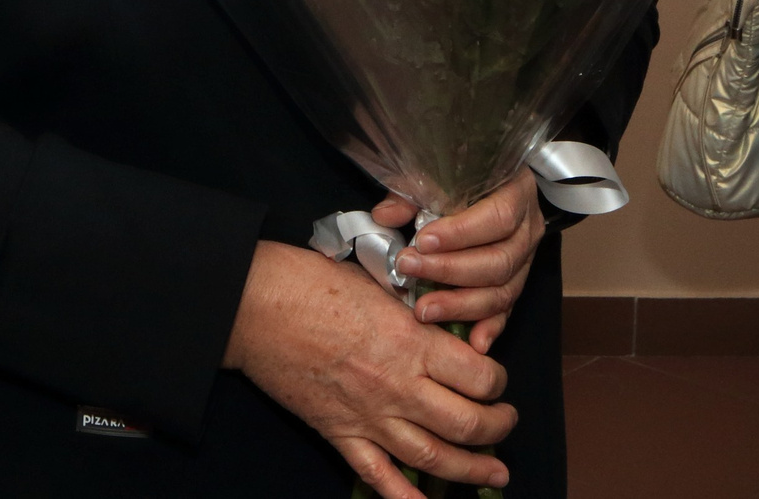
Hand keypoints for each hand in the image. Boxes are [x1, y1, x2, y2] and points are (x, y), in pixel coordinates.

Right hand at [223, 240, 514, 497]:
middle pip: (469, 424)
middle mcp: (398, 386)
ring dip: (472, 469)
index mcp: (411, 342)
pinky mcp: (340, 433)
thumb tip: (437, 322)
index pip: (481, 377)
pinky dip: (407, 498)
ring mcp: (369, 416)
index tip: (496, 379)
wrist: (254, 305)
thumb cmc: (309, 282)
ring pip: (435, 458)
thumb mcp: (376, 284)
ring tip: (494, 471)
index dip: (498, 382)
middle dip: (497, 428)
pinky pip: (380, 476)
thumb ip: (411, 312)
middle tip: (504, 422)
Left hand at [373, 172, 545, 352]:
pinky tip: (472, 342)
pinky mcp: (516, 285)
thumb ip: (413, 191)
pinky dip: (490, 328)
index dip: (461, 233)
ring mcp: (525, 262)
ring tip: (424, 310)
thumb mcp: (439, 171)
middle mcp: (527, 231)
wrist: (499, 183)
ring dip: (461, 305)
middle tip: (409, 270)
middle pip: (498, 261)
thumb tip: (385, 215)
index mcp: (516, 194)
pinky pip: (507, 311)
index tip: (422, 241)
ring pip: (503, 292)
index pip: (497, 218)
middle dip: (450, 271)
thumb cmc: (465, 175)